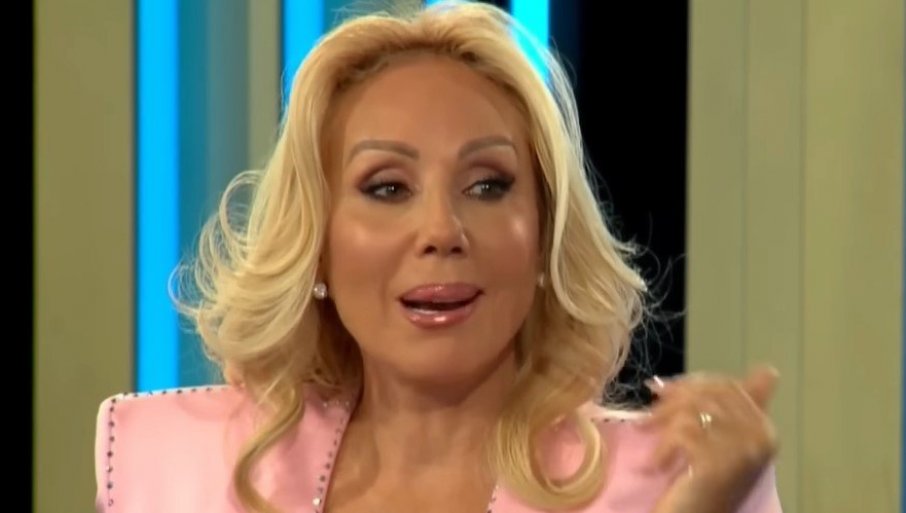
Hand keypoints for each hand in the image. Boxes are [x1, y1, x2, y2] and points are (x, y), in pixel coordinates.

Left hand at [641, 366, 779, 512]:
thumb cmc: (703, 484)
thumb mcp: (717, 439)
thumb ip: (729, 404)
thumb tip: (766, 368)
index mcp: (765, 429)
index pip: (729, 385)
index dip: (692, 384)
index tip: (663, 391)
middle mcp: (762, 437)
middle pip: (711, 393)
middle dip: (674, 398)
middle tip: (650, 412)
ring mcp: (742, 450)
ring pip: (695, 410)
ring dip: (662, 420)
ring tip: (646, 433)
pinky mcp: (718, 464)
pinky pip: (683, 434)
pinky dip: (663, 447)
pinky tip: (656, 464)